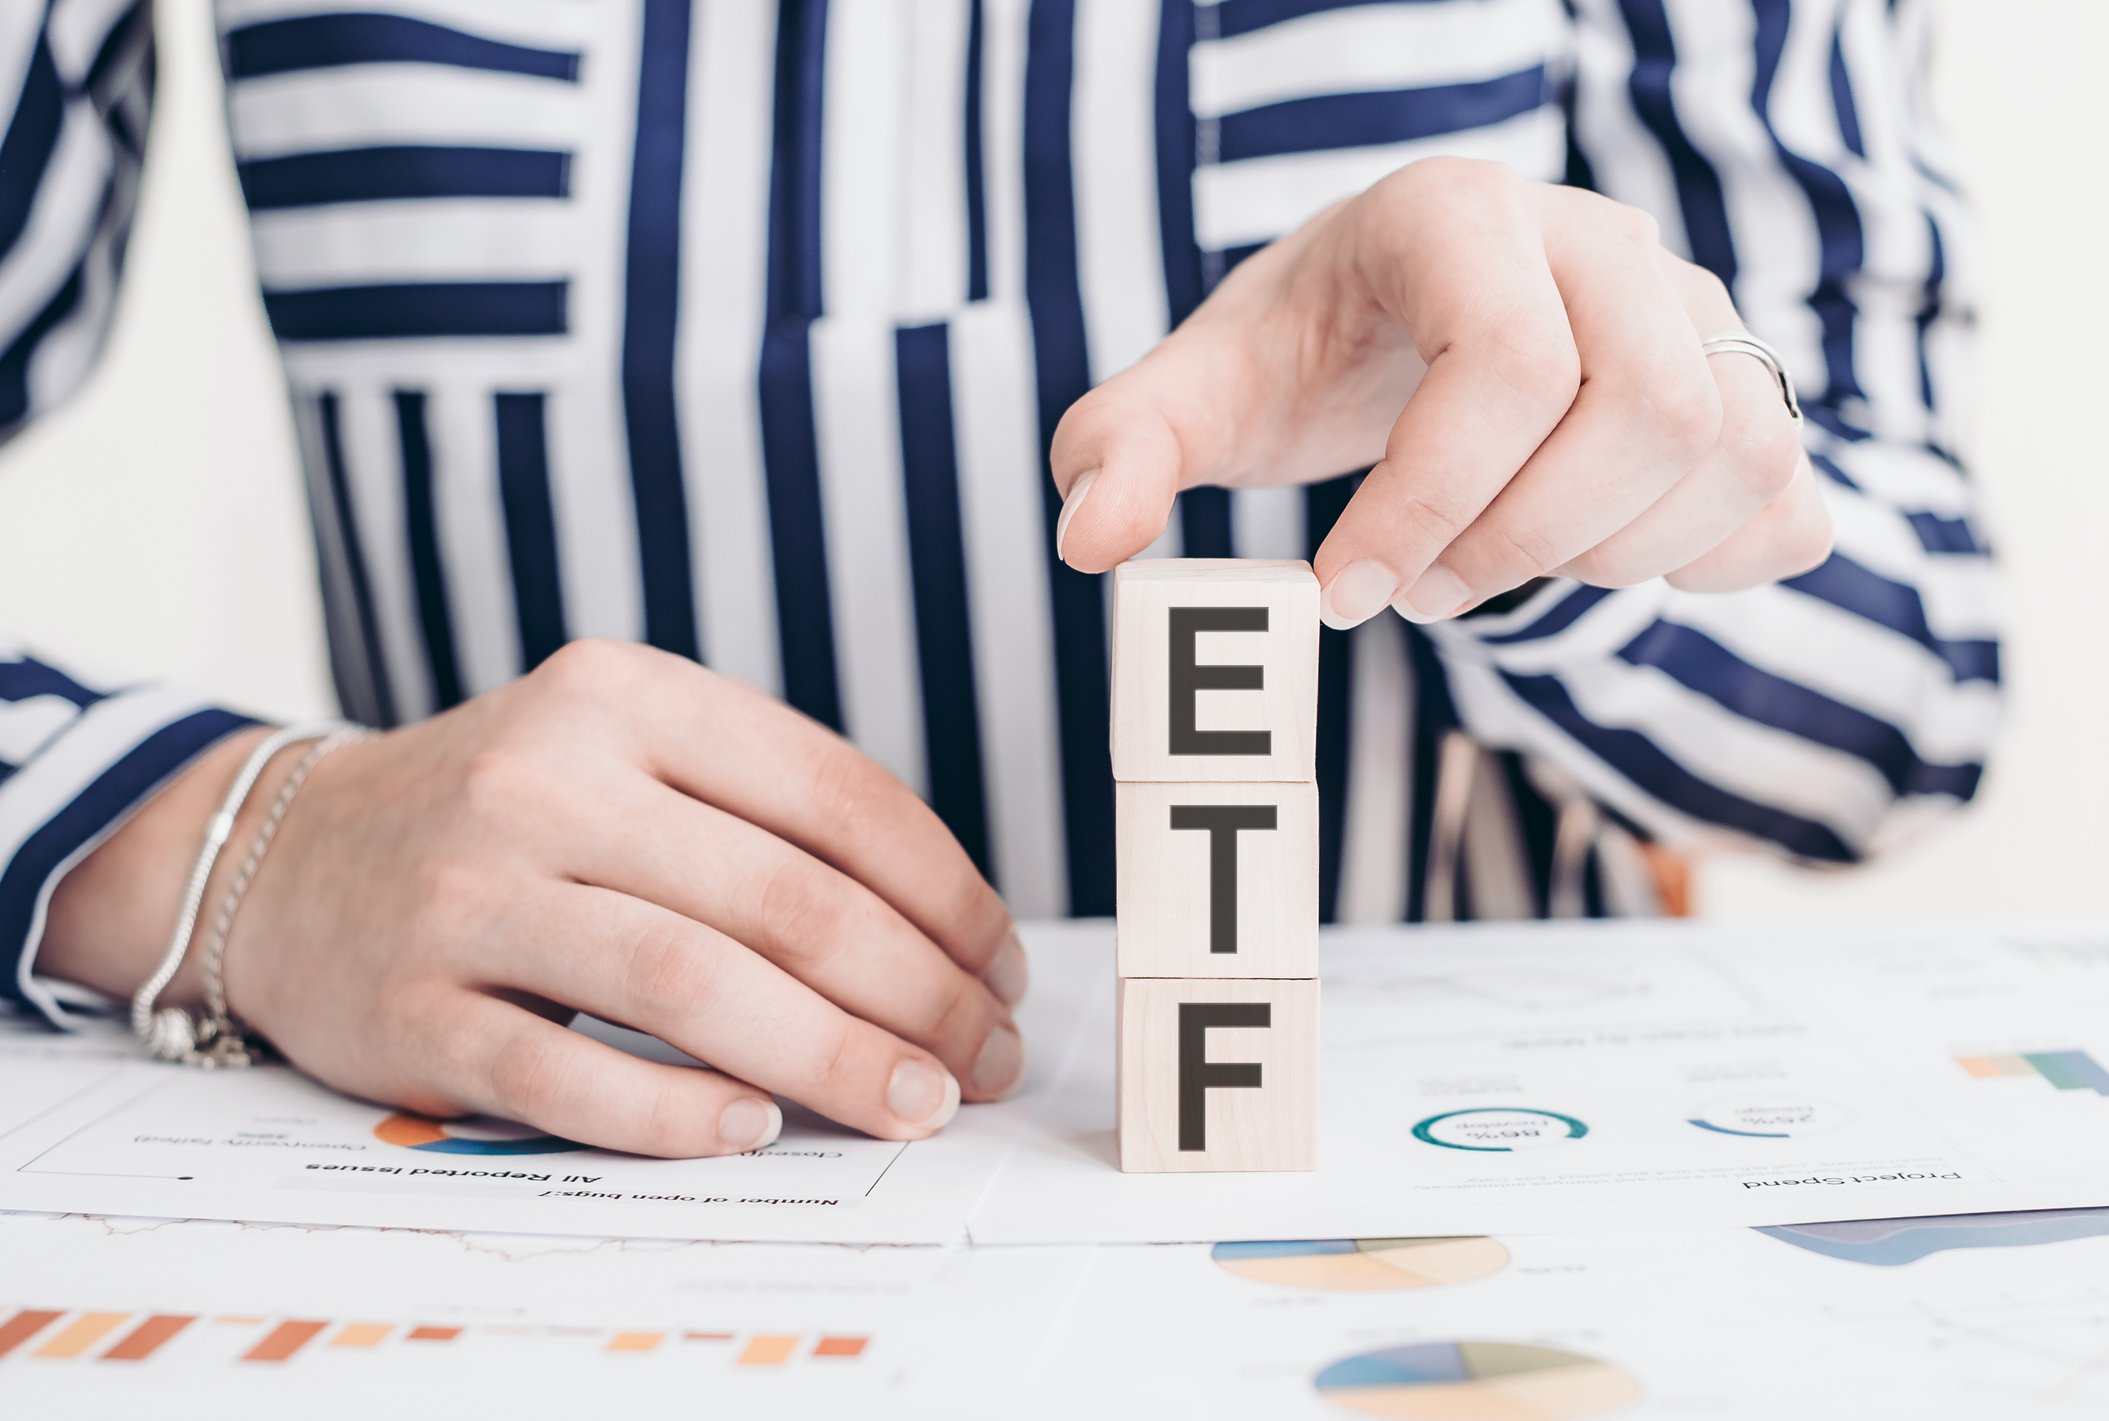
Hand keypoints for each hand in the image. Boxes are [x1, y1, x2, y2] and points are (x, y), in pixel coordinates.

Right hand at [42, 642, 1027, 1156]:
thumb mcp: (628, 750)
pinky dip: (673, 1113)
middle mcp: (545, 777)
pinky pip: (563, 1075)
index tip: (1002, 968)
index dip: (945, 894)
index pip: (834, 795)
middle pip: (781, 900)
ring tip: (917, 1105)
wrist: (287, 856)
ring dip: (830, 1059)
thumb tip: (947, 938)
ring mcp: (469, 893)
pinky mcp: (409, 1009)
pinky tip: (758, 1132)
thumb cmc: (514, 813)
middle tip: (984, 1058)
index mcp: (627, 695)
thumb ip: (765, 812)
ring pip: (689, 985)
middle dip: (916, 993)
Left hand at [1050, 158, 1832, 622]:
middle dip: (1526, 540)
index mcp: (1458, 215)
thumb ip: (1124, 446)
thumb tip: (1095, 541)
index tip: (1344, 588)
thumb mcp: (1199, 389)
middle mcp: (1599, 241)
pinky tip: (1602, 560)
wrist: (1403, 318)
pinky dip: (1710, 559)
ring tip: (1501, 560)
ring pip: (1731, 448)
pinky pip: (1784, 488)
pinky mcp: (1741, 383)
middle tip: (1419, 591)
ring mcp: (1690, 307)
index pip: (1510, 361)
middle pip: (1647, 407)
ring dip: (1612, 557)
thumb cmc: (1301, 353)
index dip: (1432, 502)